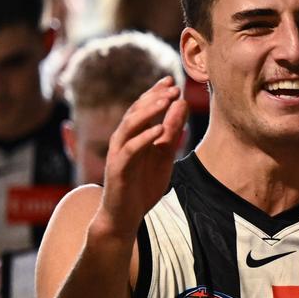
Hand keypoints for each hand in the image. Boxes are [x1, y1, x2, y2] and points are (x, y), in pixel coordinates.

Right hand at [95, 77, 186, 237]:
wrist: (125, 217)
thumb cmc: (143, 186)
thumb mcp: (164, 156)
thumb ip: (172, 132)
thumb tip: (182, 105)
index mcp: (133, 137)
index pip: (142, 109)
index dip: (155, 93)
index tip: (171, 80)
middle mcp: (122, 141)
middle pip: (135, 112)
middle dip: (153, 97)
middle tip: (172, 86)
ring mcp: (118, 154)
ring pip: (129, 126)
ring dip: (148, 112)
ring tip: (166, 100)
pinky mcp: (117, 170)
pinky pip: (129, 150)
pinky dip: (144, 139)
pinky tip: (158, 130)